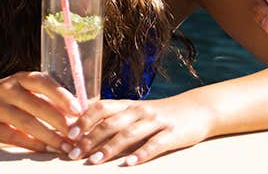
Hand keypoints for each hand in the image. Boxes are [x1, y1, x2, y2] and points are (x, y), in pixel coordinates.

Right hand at [0, 71, 82, 152]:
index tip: (79, 110)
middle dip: (61, 122)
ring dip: (49, 137)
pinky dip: (30, 143)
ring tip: (66, 147)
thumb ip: (43, 96)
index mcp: (19, 78)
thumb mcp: (20, 88)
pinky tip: (44, 149)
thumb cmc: (3, 96)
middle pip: (38, 106)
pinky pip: (12, 136)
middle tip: (78, 135)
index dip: (62, 96)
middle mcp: (7, 90)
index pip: (43, 82)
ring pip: (27, 123)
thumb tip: (76, 113)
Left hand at [71, 98, 212, 165]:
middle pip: (110, 123)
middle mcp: (139, 111)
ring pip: (129, 134)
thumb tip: (85, 124)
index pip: (101, 108)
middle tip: (75, 153)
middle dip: (90, 139)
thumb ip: (115, 116)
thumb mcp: (136, 110)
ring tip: (96, 160)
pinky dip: (141, 154)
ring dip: (110, 148)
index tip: (69, 134)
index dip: (84, 120)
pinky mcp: (172, 134)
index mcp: (128, 105)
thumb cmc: (161, 113)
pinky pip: (155, 145)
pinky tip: (130, 163)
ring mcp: (156, 122)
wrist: (198, 109)